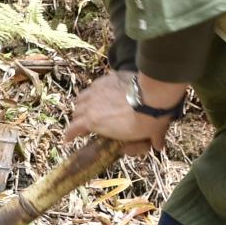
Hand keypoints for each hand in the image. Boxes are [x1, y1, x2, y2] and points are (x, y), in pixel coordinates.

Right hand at [61, 72, 182, 156]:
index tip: (67, 139)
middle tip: (84, 123)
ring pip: (82, 97)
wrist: (152, 95)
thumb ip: (151, 141)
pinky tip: (104, 92)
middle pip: (76, 111)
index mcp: (93, 122)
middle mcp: (90, 104)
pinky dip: (96, 91)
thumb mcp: (148, 136)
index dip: (69, 135)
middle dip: (79, 118)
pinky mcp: (107, 78)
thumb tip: (158, 146)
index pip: (73, 129)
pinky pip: (95, 86)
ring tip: (89, 107)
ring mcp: (97, 89)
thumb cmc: (146, 120)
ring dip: (83, 104)